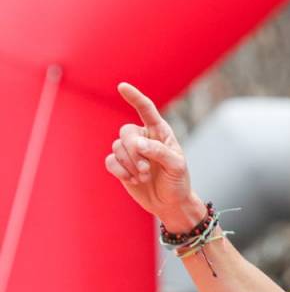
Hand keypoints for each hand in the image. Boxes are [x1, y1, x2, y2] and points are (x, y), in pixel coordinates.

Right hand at [106, 83, 205, 231]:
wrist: (171, 204)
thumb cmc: (178, 182)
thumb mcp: (177, 167)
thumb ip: (160, 152)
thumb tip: (138, 143)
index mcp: (160, 133)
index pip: (146, 110)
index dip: (135, 98)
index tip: (122, 87)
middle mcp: (143, 138)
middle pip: (126, 132)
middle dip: (134, 152)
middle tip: (146, 170)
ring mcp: (130, 152)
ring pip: (117, 147)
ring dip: (129, 164)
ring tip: (144, 177)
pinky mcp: (120, 165)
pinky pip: (110, 161)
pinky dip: (120, 171)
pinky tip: (133, 180)